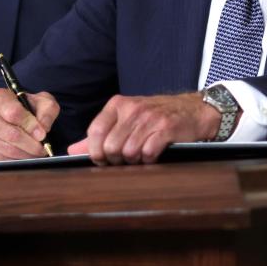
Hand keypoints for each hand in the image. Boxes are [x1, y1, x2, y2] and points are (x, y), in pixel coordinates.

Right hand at [0, 88, 57, 160]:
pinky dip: (16, 161)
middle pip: (10, 134)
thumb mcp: (41, 101)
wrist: (5, 113)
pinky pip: (0, 160)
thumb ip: (47, 111)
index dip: (31, 126)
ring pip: (6, 149)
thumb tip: (43, 129)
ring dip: (25, 155)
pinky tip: (24, 156)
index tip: (43, 134)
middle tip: (42, 149)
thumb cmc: (25, 107)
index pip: (14, 113)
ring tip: (36, 153)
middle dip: (31, 145)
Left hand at [66, 93, 221, 164]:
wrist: (193, 110)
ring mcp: (150, 118)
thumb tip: (72, 151)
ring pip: (128, 152)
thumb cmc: (156, 116)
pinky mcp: (166, 128)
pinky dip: (149, 160)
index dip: (95, 152)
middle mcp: (132, 108)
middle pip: (110, 147)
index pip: (95, 131)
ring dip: (134, 161)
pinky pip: (148, 153)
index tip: (103, 159)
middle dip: (116, 160)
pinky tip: (154, 154)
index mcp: (117, 104)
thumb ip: (99, 135)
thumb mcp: (125, 119)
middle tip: (126, 158)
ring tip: (141, 155)